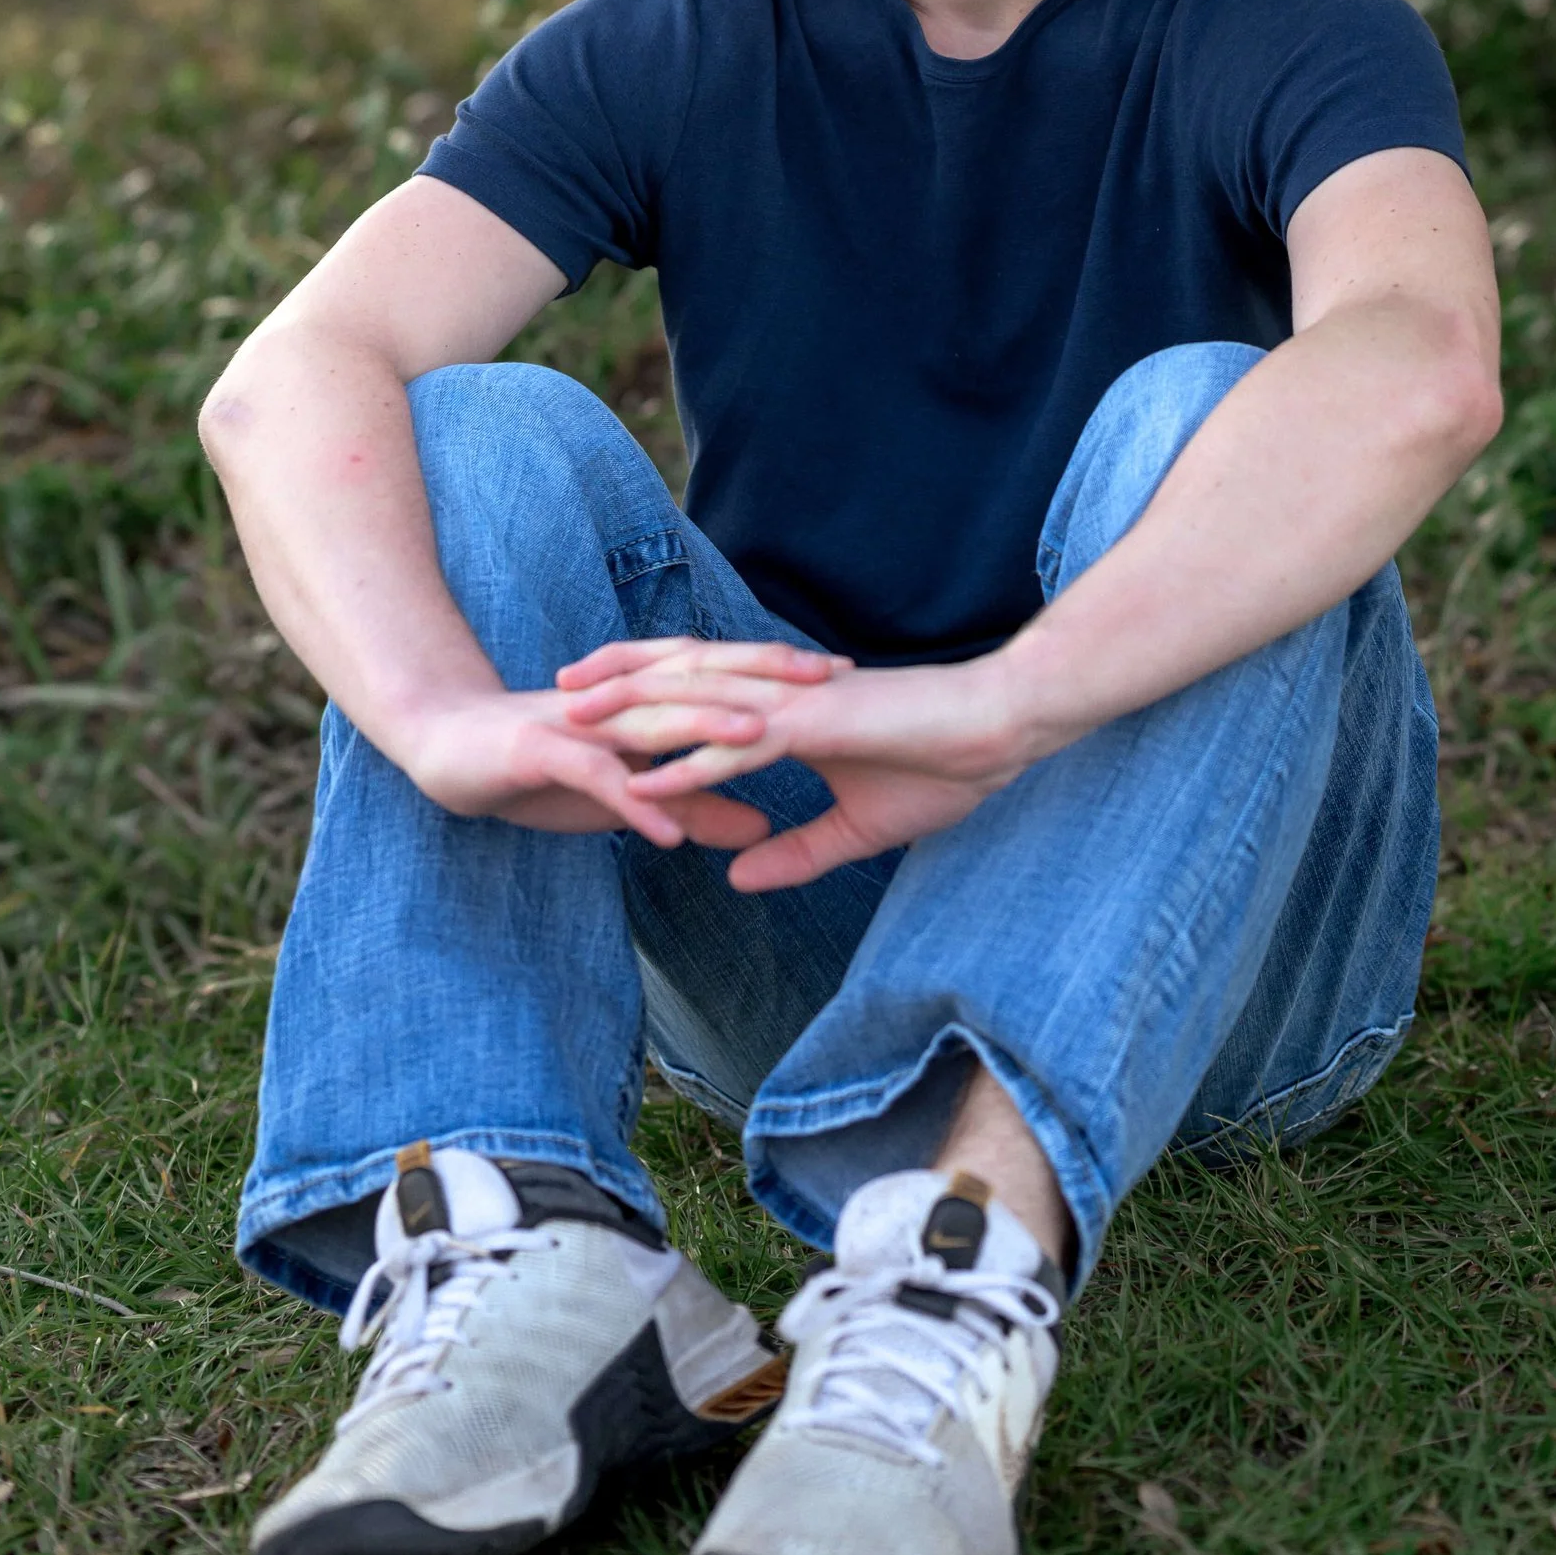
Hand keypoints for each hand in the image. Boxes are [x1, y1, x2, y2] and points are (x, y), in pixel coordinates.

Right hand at [395, 635, 843, 845]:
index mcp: (645, 703)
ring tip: (763, 743)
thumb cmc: (541, 770)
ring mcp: (580, 722)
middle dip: (767, 678)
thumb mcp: (629, 797)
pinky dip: (630, 802)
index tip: (848, 678)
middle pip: (702, 681)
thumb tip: (763, 825)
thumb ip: (694, 805)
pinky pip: (592, 779)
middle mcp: (620, 702)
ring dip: (705, 731)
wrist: (444, 749)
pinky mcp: (540, 752)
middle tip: (832, 680)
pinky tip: (666, 833)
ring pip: (652, 722)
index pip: (724, 678)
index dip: (783, 675)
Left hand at [560, 646, 1035, 889]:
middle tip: (558, 687)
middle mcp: (782, 696)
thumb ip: (794, 852)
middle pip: (684, 678)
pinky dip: (689, 765)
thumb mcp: (856, 829)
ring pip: (697, 703)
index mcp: (789, 708)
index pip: (704, 691)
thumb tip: (738, 875)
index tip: (596, 700)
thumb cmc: (940, 768)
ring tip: (575, 718)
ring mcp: (795, 708)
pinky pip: (739, 748)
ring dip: (633, 712)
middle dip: (618, 681)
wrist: (997, 734)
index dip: (649, 690)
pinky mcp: (816, 729)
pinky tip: (647, 781)